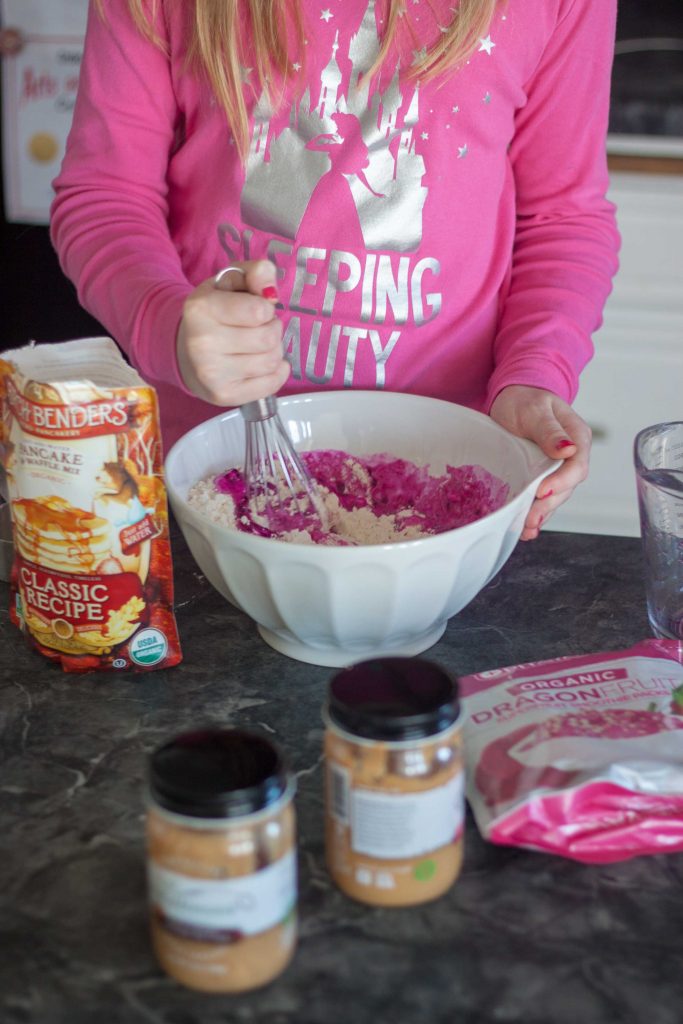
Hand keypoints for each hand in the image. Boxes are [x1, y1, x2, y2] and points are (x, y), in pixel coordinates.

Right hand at [176, 260, 289, 406]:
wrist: (186, 351)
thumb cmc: (215, 313)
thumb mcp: (230, 283)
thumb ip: (256, 273)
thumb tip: (270, 286)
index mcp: (200, 308)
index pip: (260, 311)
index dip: (264, 309)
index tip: (254, 310)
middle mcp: (202, 343)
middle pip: (269, 338)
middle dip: (271, 330)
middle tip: (257, 329)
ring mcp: (212, 374)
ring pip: (272, 361)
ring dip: (274, 351)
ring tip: (257, 346)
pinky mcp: (224, 396)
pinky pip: (272, 384)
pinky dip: (276, 373)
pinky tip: (262, 365)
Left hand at [489, 385, 590, 540]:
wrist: (511, 399)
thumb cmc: (525, 399)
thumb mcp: (535, 410)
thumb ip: (550, 430)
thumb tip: (568, 449)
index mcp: (577, 437)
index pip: (577, 465)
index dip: (562, 482)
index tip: (542, 491)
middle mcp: (571, 457)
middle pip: (566, 487)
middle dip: (548, 506)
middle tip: (529, 519)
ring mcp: (557, 469)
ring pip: (555, 497)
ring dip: (541, 515)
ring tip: (526, 530)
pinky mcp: (541, 477)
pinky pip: (542, 499)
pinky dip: (534, 513)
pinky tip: (523, 528)